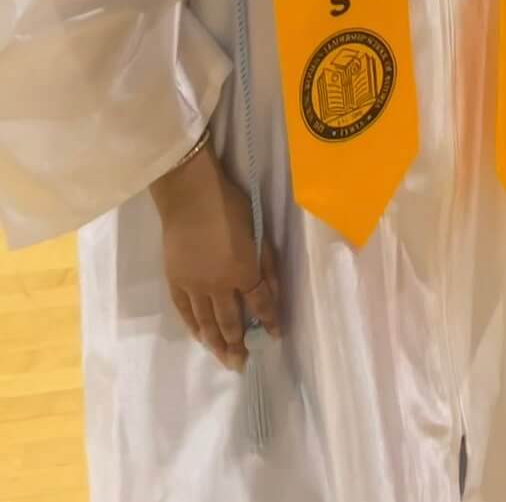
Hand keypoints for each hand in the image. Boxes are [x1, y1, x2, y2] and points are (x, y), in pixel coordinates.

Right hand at [151, 139, 282, 368]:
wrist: (190, 196)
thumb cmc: (230, 207)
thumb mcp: (259, 232)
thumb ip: (267, 265)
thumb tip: (273, 293)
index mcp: (243, 271)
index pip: (261, 304)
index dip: (269, 321)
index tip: (275, 337)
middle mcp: (219, 286)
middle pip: (231, 322)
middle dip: (238, 345)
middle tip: (242, 364)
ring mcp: (194, 286)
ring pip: (206, 323)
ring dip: (216, 344)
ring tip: (224, 360)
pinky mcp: (176, 282)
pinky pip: (185, 313)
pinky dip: (193, 328)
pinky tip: (200, 338)